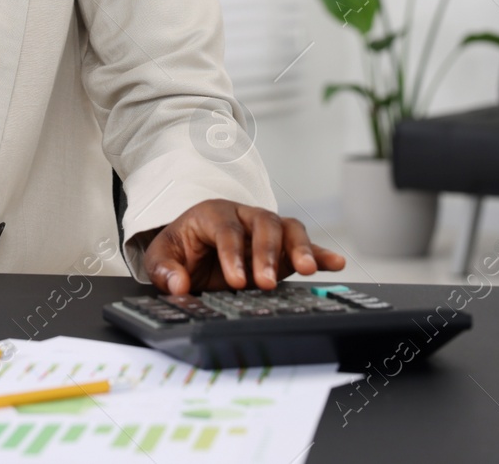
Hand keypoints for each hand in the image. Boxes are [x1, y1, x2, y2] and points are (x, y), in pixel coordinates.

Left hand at [140, 199, 345, 294]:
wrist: (194, 248)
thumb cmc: (182, 249)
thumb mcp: (162, 256)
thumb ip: (164, 270)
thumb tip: (177, 285)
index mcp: (213, 214)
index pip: (226, 230)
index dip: (232, 254)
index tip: (236, 281)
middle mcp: (244, 216)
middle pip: (262, 224)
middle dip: (266, 253)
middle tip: (265, 283)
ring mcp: (266, 230)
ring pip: (288, 229)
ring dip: (299, 248)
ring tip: (307, 270)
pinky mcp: (283, 246)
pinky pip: (305, 245)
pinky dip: (321, 254)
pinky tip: (336, 264)